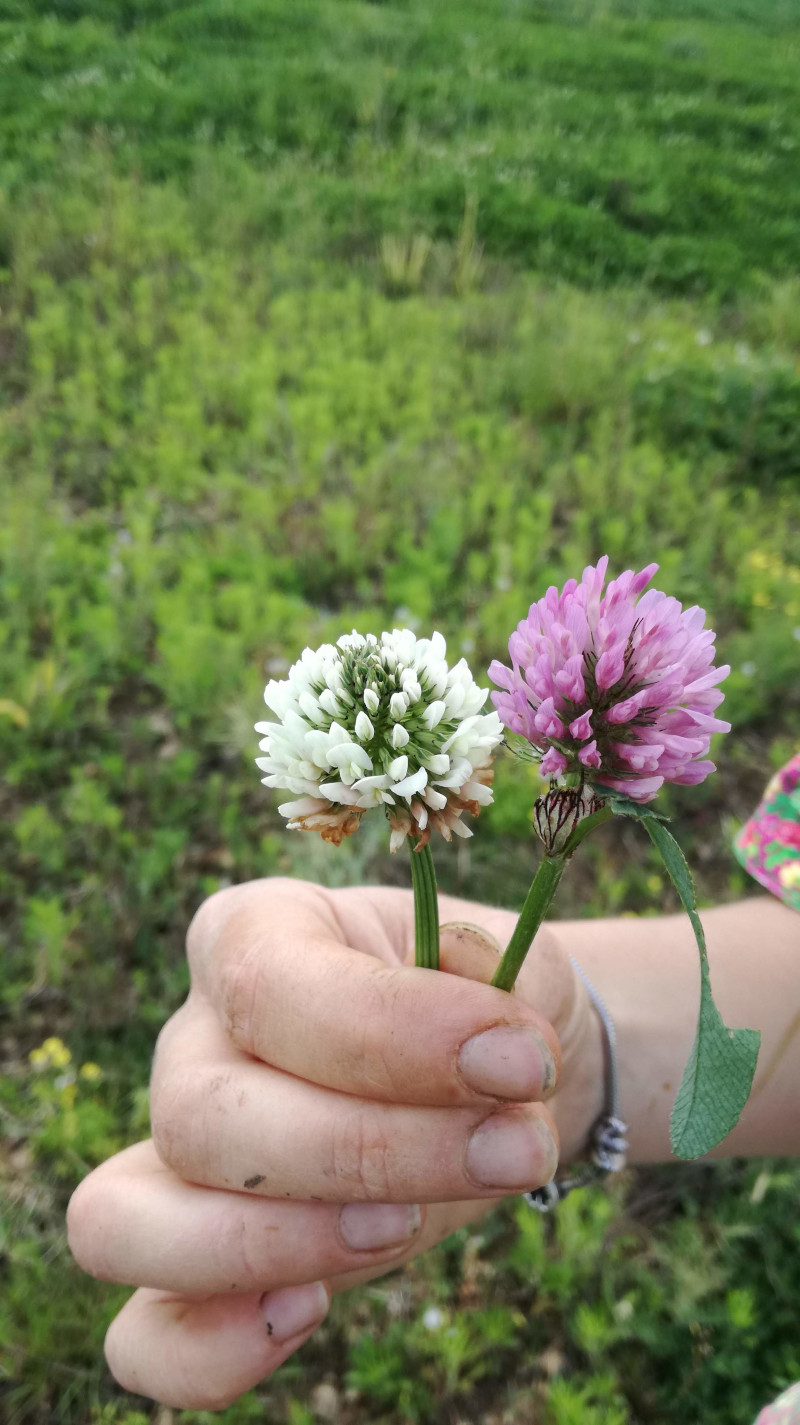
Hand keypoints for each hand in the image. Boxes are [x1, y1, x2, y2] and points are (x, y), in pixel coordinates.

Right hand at [68, 877, 602, 1409]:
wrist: (501, 1076)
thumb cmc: (487, 1001)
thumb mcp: (506, 959)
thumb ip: (490, 964)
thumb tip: (460, 969)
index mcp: (253, 935)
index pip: (265, 982)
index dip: (390, 1032)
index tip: (520, 1058)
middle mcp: (194, 1041)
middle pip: (204, 1117)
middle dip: (372, 1151)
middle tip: (513, 1147)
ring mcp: (178, 1159)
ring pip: (128, 1222)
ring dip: (278, 1244)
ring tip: (410, 1226)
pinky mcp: (202, 1266)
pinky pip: (141, 1337)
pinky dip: (206, 1352)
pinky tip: (313, 1312)